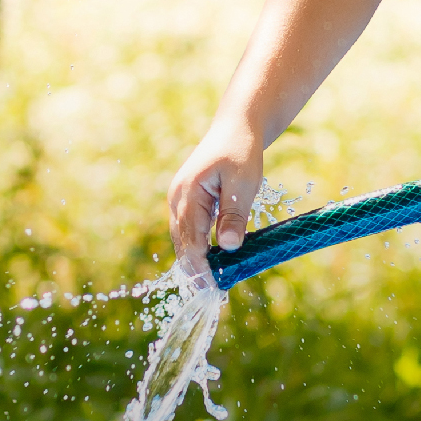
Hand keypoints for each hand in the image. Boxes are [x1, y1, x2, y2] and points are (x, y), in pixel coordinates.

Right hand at [167, 118, 263, 275]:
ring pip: (182, 238)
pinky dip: (197, 246)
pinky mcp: (186, 200)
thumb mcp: (243, 183)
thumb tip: (229, 246)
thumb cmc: (241, 151)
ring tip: (212, 283)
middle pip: (182, 242)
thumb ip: (234, 214)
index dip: (200, 266)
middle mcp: (177, 198)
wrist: (235, 127)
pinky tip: (211, 261)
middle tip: (212, 293)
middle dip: (195, 268)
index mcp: (188, 193)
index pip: (190, 239)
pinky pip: (188, 229)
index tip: (211, 287)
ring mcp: (179, 199)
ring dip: (195, 260)